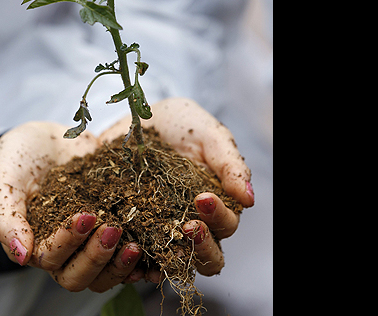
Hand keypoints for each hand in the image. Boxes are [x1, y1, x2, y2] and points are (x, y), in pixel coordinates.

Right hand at [0, 122, 143, 291]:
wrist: (45, 138)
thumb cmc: (17, 160)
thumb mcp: (4, 183)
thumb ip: (7, 218)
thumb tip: (21, 256)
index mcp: (36, 244)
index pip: (52, 259)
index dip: (68, 243)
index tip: (84, 216)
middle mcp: (65, 250)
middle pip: (80, 275)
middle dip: (97, 257)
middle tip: (112, 228)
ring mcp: (91, 240)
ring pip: (105, 271)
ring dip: (120, 263)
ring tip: (136, 243)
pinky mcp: (114, 223)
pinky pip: (127, 249)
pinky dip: (141, 254)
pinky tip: (154, 242)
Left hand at [99, 97, 253, 275]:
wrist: (139, 115)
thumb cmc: (182, 125)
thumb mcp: (209, 136)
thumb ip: (230, 164)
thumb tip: (248, 199)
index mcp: (216, 205)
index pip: (226, 226)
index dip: (219, 218)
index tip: (203, 198)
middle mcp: (192, 223)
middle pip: (207, 257)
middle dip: (201, 245)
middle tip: (188, 225)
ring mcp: (161, 229)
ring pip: (173, 262)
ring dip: (169, 258)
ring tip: (158, 241)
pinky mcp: (131, 228)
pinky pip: (135, 255)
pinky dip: (134, 260)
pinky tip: (129, 249)